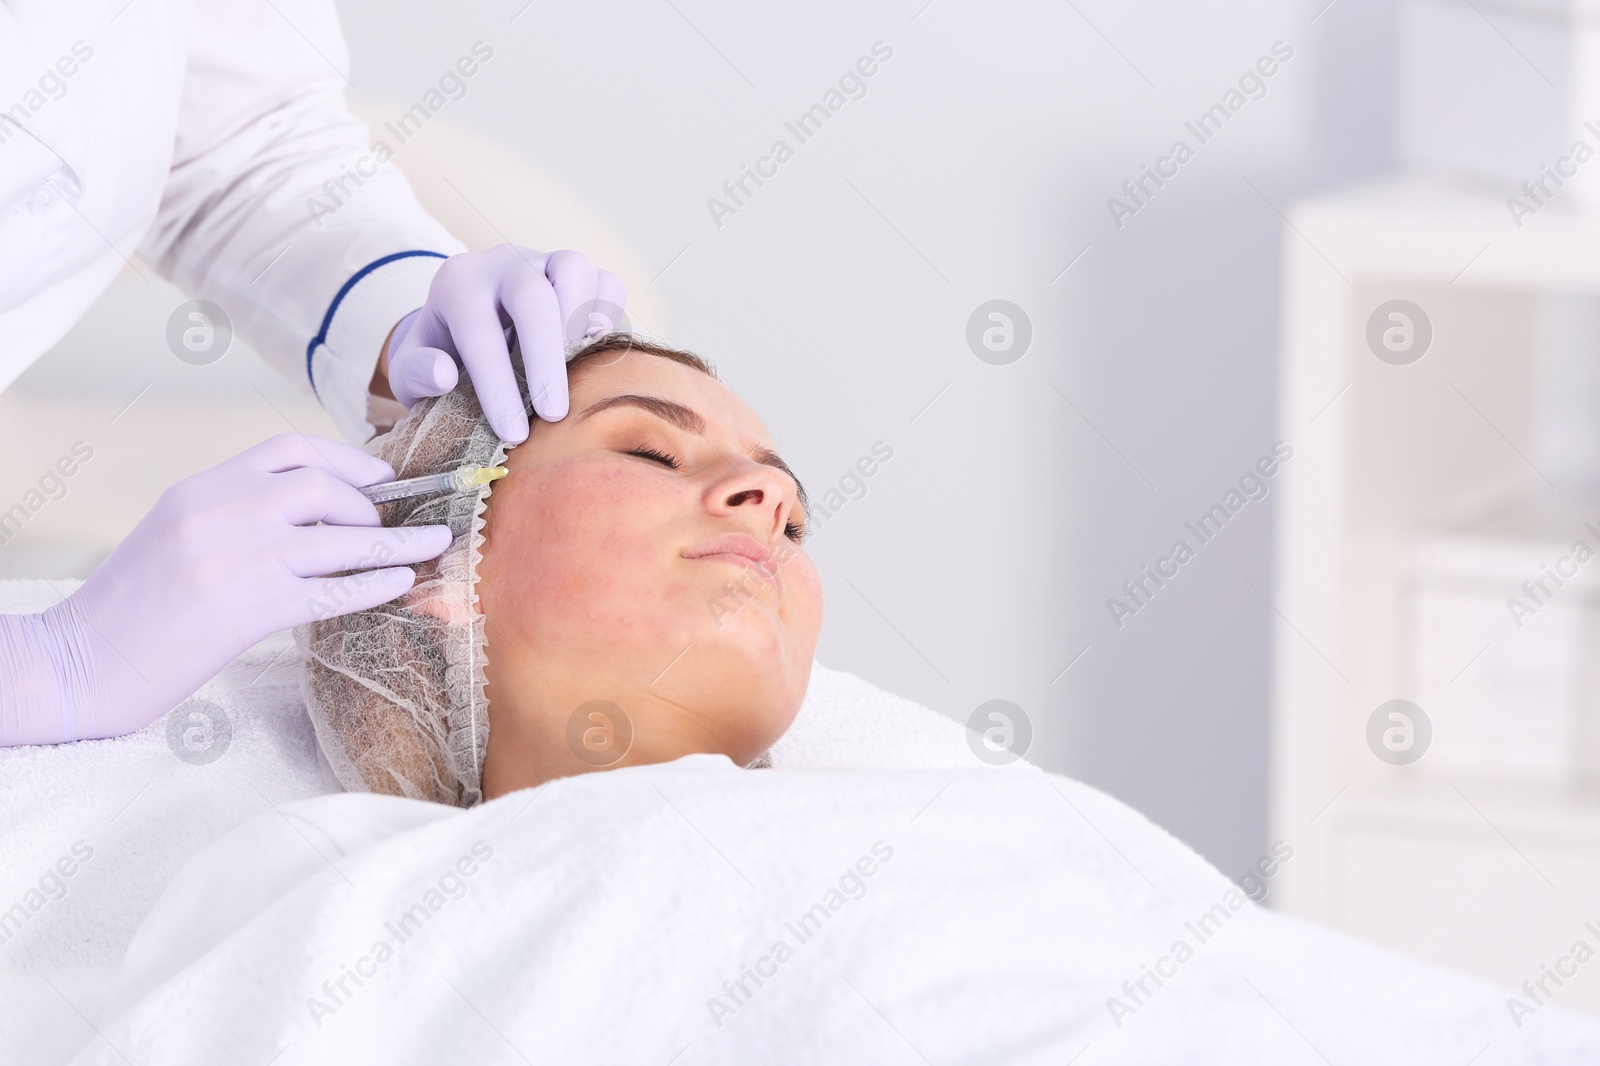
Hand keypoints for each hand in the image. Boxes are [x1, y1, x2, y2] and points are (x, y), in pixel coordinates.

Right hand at [0, 434, 451, 745]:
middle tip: (391, 524)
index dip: (346, 458)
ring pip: (338, 536)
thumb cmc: (134, 605)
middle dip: (369, 503)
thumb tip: (316, 508)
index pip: (287, 448)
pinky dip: (375, 583)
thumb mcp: (176, 532)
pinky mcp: (250, 610)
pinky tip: (402, 583)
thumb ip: (238, 510)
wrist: (84, 661)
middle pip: (321, 485)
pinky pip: (334, 590)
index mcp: (200, 487)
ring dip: (396, 541)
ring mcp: (236, 559)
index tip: (382, 476)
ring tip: (434, 545)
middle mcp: (220, 513)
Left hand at [382, 244, 628, 442]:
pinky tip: (593, 355)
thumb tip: (442, 373)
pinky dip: (608, 317)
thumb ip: (415, 373)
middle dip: (545, 359)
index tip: (512, 433)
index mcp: (457, 284)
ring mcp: (545, 262)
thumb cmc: (441, 356)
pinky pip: (607, 283)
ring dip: (581, 323)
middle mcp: (503, 264)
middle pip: (532, 296)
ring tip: (579, 371)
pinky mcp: (579, 275)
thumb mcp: (409, 372)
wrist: (466, 326)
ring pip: (574, 269)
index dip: (497, 384)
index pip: (479, 331)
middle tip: (553, 414)